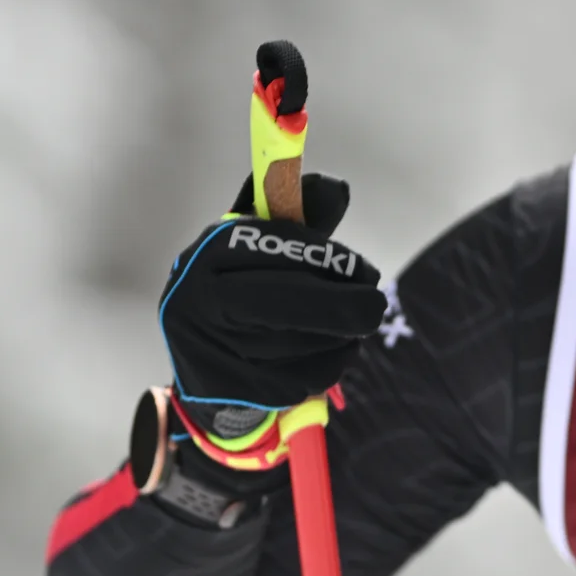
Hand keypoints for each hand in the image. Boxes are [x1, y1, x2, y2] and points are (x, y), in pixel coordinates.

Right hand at [159, 170, 385, 430]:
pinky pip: (295, 378)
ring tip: (350, 328)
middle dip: (341, 305)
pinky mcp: (228, 388)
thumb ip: (301, 217)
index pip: (273, 247)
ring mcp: (209, 346)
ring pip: (294, 343)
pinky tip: (332, 353)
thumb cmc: (245, 288)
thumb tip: (338, 187)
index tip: (366, 272)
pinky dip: (327, 366)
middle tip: (376, 307)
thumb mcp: (265, 246)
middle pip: (281, 300)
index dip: (327, 260)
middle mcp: (199, 297)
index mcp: (210, 251)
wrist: (203, 359)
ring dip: (338, 336)